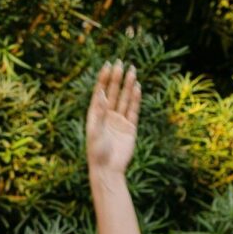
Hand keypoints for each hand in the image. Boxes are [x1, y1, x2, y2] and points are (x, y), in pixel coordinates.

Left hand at [85, 60, 139, 189]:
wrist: (108, 170)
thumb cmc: (97, 152)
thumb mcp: (95, 131)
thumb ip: (99, 112)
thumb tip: (101, 92)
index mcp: (95, 115)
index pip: (100, 92)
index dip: (103, 78)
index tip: (107, 64)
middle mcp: (107, 116)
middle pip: (113, 92)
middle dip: (116, 78)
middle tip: (121, 62)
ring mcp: (119, 121)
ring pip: (124, 99)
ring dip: (127, 86)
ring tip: (132, 71)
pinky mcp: (130, 128)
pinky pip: (133, 110)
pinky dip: (135, 99)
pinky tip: (137, 87)